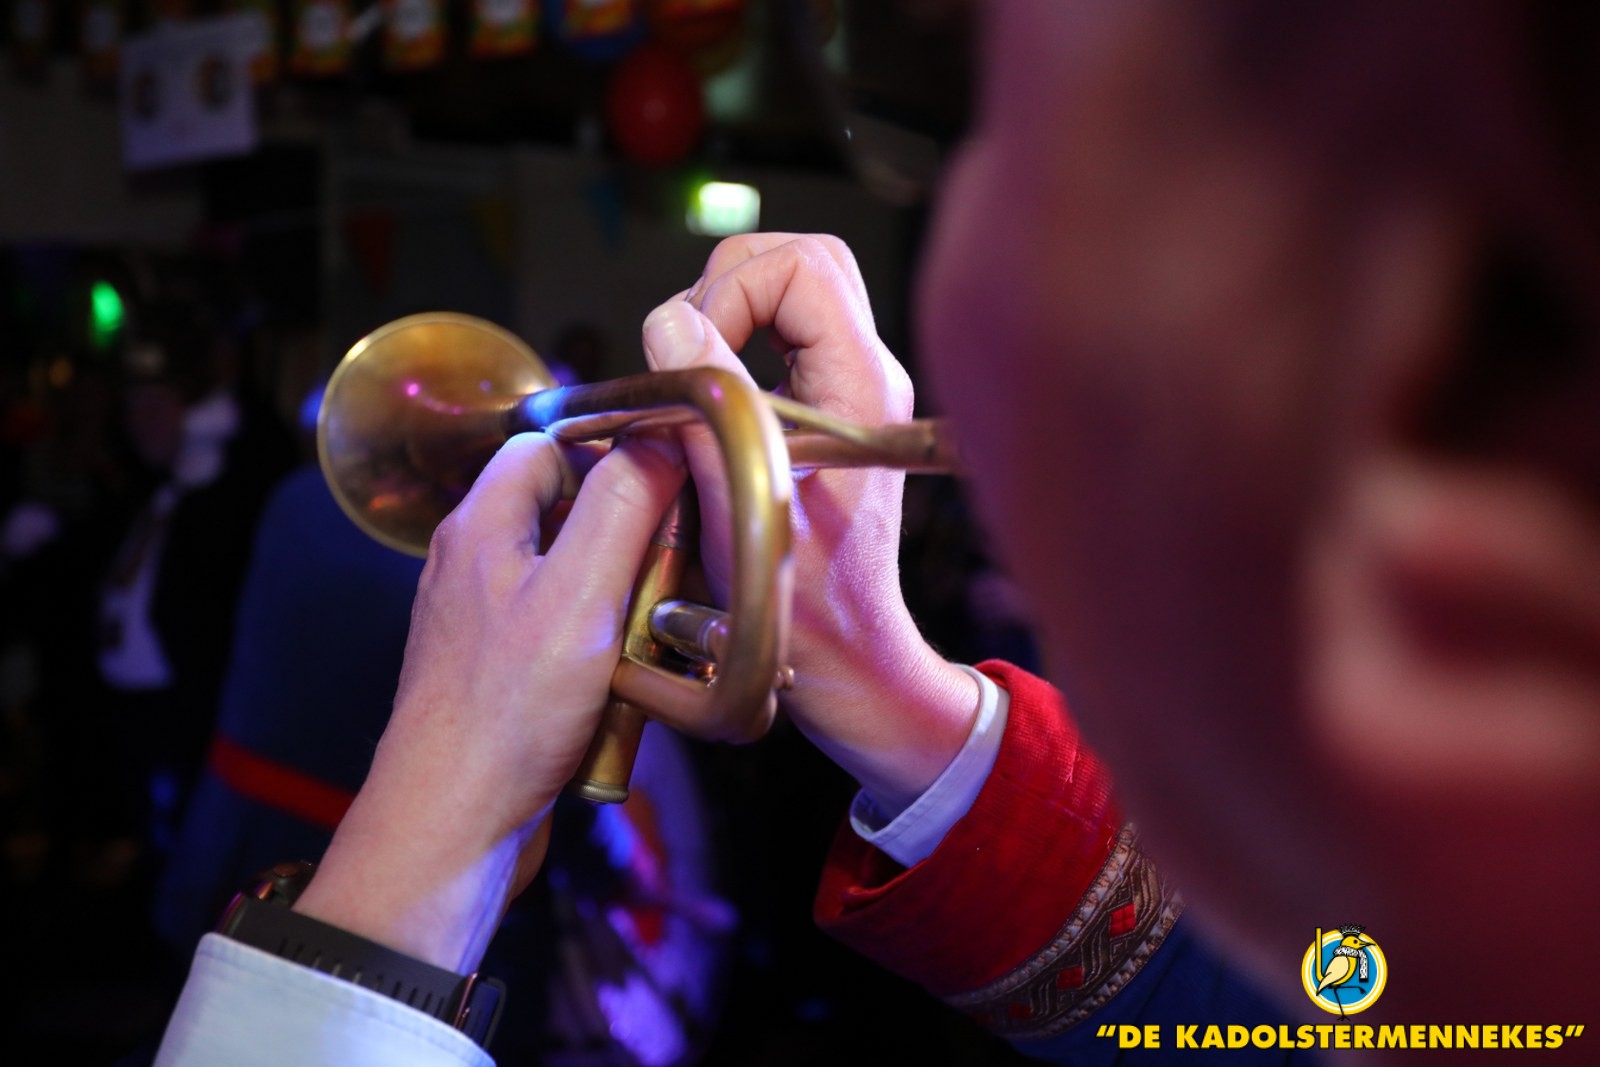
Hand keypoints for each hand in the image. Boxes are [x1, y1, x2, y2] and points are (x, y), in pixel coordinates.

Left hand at [294, 432, 683, 973]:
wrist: (453, 825)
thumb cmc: (506, 713)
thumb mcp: (580, 594)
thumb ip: (622, 506)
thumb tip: (663, 436)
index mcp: (482, 526)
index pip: (548, 445)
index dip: (610, 454)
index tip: (669, 484)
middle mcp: (476, 565)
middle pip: (568, 512)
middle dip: (629, 537)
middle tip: (670, 572)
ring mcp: (486, 622)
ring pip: (575, 578)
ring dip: (624, 601)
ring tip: (654, 634)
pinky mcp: (502, 673)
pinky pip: (568, 637)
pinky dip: (605, 653)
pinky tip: (629, 686)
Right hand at [642, 234, 978, 812]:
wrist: (851, 662)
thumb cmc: (806, 608)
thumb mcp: (745, 503)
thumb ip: (709, 406)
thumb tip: (667, 321)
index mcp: (860, 387)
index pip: (799, 266)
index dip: (727, 290)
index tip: (685, 352)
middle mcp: (866, 374)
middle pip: (801, 260)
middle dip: (726, 283)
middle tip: (682, 349)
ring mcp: (851, 388)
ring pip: (792, 291)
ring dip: (727, 313)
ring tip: (688, 378)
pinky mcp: (829, 408)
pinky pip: (783, 336)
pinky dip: (734, 343)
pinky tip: (704, 404)